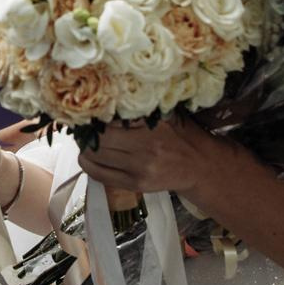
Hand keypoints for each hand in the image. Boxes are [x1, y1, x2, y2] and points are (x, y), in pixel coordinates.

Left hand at [78, 117, 214, 196]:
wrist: (199, 165)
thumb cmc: (181, 134)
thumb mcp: (166, 114)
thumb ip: (141, 108)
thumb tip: (108, 99)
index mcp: (151, 129)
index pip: (109, 123)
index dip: (95, 118)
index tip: (90, 113)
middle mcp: (144, 151)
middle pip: (98, 141)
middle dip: (87, 133)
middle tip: (85, 127)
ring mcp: (138, 171)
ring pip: (94, 159)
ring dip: (85, 149)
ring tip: (88, 141)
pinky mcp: (135, 185)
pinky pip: (100, 176)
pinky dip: (89, 165)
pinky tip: (91, 157)